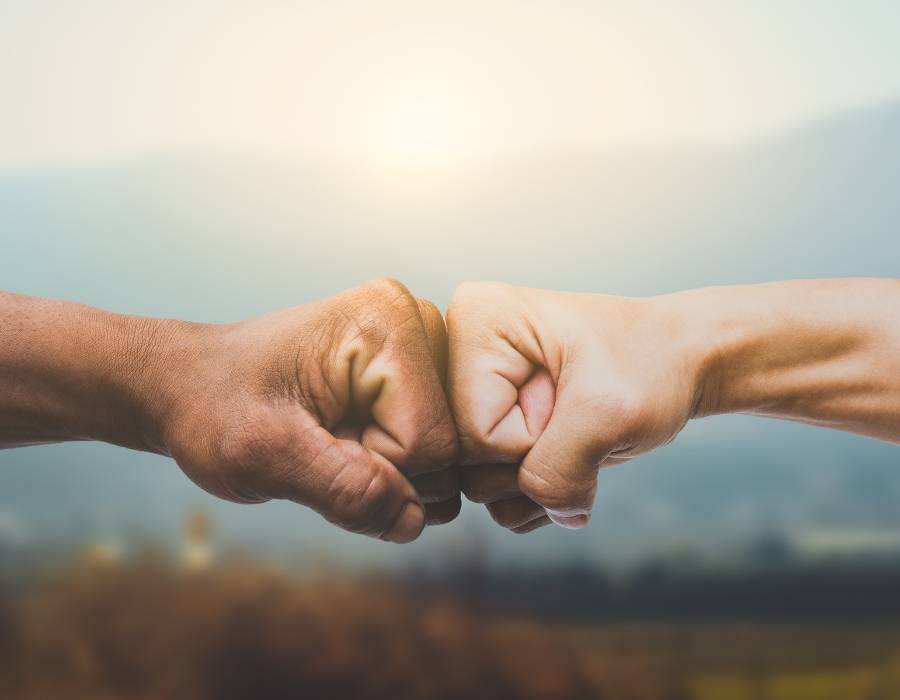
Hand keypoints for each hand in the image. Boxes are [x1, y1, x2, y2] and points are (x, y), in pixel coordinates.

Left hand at [156, 279, 458, 542]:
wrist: (192, 385)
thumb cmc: (214, 406)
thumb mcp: (263, 454)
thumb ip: (342, 489)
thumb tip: (414, 521)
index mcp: (388, 322)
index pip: (430, 442)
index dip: (374, 470)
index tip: (316, 446)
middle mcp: (417, 324)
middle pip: (448, 448)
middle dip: (386, 472)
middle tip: (322, 443)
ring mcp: (419, 349)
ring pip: (445, 456)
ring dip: (388, 472)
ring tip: (333, 440)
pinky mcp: (413, 376)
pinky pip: (432, 451)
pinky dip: (391, 466)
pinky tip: (349, 439)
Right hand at [447, 282, 701, 530]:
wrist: (677, 362)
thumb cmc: (648, 364)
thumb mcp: (609, 414)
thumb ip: (559, 472)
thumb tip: (549, 514)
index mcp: (474, 323)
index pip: (472, 431)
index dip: (531, 438)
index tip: (570, 399)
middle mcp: (459, 353)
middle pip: (467, 461)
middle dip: (535, 460)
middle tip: (576, 416)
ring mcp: (473, 394)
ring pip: (478, 485)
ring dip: (542, 482)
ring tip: (578, 435)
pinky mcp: (490, 425)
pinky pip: (495, 495)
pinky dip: (542, 493)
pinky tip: (572, 455)